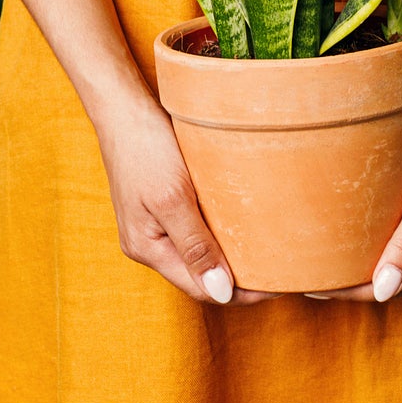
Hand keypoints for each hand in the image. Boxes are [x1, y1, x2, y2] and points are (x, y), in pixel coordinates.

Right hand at [95, 89, 269, 305]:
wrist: (123, 109)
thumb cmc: (145, 148)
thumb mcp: (173, 198)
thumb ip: (195, 246)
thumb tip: (219, 293)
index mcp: (147, 249)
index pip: (200, 289)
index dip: (239, 292)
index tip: (278, 284)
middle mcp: (146, 245)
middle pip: (198, 276)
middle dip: (235, 279)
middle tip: (278, 271)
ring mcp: (151, 228)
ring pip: (196, 256)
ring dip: (227, 257)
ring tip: (264, 253)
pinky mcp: (157, 209)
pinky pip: (191, 234)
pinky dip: (215, 236)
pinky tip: (237, 227)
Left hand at [309, 104, 401, 303]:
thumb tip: (383, 292)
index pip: (393, 288)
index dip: (352, 291)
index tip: (314, 287)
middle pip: (399, 282)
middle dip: (358, 283)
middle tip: (313, 277)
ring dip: (372, 267)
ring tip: (332, 263)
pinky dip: (387, 248)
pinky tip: (363, 242)